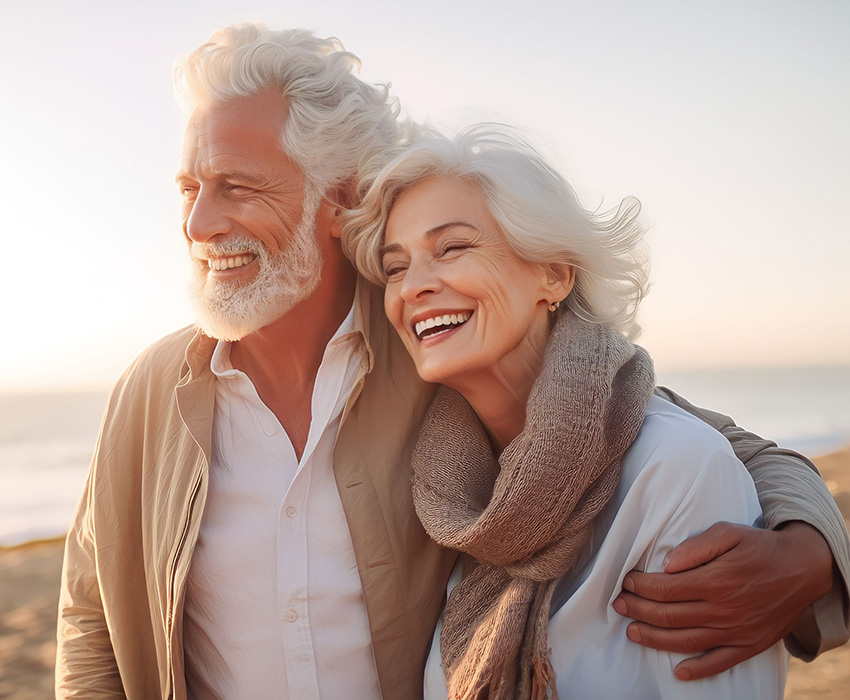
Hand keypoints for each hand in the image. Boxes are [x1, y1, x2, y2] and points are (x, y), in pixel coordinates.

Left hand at [612, 521, 835, 679]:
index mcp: (715, 580)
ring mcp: (735, 631)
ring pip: (685, 641)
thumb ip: (695, 546)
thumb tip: (666, 563)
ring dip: (654, 639)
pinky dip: (698, 670)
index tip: (626, 581)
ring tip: (632, 632)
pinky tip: (678, 672)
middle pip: (668, 616)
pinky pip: (719, 663)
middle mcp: (723, 610)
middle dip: (637, 610)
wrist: (803, 568)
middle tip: (619, 604)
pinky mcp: (749, 645)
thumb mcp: (728, 533)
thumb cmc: (760, 547)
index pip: (665, 589)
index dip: (640, 587)